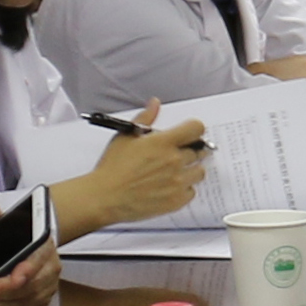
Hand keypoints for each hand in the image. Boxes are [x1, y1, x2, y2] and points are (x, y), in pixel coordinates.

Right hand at [62, 108, 210, 232]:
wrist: (105, 197)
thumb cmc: (113, 168)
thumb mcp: (125, 136)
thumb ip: (145, 118)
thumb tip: (154, 104)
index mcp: (163, 143)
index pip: (196, 128)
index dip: (194, 129)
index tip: (190, 133)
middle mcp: (174, 161)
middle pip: (200, 151)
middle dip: (191, 150)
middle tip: (178, 154)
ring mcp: (177, 182)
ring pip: (199, 172)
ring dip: (190, 169)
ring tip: (175, 172)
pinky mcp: (176, 201)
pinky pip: (191, 192)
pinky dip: (184, 189)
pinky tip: (171, 187)